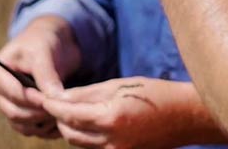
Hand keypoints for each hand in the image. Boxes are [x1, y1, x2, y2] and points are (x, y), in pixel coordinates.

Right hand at [0, 16, 80, 138]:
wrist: (51, 44)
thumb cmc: (43, 42)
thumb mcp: (43, 52)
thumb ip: (47, 75)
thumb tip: (55, 100)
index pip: (12, 94)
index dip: (33, 99)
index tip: (51, 98)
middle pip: (16, 113)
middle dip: (40, 112)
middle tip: (61, 106)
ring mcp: (7, 106)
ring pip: (23, 126)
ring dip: (44, 122)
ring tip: (63, 110)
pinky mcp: (20, 115)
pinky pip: (31, 130)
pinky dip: (46, 128)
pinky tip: (61, 118)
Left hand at [43, 77, 214, 148]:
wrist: (186, 117)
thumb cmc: (156, 94)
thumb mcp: (120, 86)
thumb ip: (87, 94)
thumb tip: (59, 97)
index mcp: (111, 117)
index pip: (69, 114)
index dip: (52, 105)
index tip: (41, 96)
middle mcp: (112, 140)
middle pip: (69, 133)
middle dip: (60, 118)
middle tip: (57, 102)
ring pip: (80, 143)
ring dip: (72, 128)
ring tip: (74, 110)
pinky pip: (94, 148)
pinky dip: (87, 136)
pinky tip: (92, 121)